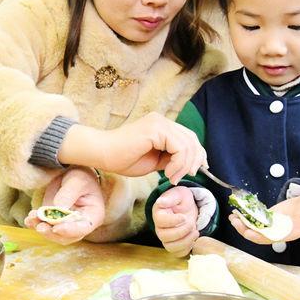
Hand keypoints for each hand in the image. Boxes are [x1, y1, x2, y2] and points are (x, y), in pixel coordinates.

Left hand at [24, 166, 104, 244]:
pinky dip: (35, 224)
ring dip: (41, 228)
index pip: (83, 228)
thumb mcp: (77, 179)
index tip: (57, 228)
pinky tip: (29, 220)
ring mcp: (66, 224)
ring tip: (31, 219)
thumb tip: (58, 207)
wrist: (70, 174)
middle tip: (40, 227)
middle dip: (52, 233)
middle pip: (67, 236)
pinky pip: (45, 226)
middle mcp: (80, 224)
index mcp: (93, 215)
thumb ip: (69, 192)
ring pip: (54, 234)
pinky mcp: (53, 220)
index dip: (70, 230)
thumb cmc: (80, 176)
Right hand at [61, 113, 205, 183]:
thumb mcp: (154, 161)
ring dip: (184, 166)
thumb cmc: (122, 159)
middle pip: (192, 139)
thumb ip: (171, 159)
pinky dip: (178, 164)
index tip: (196, 171)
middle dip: (194, 161)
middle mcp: (162, 121)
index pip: (189, 137)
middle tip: (183, 177)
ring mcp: (159, 123)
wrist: (102, 154)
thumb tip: (190, 165)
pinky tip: (167, 173)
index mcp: (162, 126)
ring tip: (172, 178)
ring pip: (188, 144)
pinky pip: (179, 148)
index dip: (197, 155)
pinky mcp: (156, 129)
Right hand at [152, 186, 199, 256]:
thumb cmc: (181, 200)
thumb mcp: (178, 194)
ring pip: (170, 247)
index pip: (160, 221)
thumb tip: (160, 202)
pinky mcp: (174, 245)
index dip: (172, 221)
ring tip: (195, 232)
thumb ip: (170, 198)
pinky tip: (194, 238)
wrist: (187, 207)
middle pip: (164, 236)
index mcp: (159, 214)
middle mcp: (160, 228)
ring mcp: (166, 238)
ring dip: (185, 241)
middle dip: (181, 232)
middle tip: (191, 224)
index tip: (184, 217)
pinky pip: (178, 253)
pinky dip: (187, 248)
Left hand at [229, 193, 299, 244]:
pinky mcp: (271, 218)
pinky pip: (256, 221)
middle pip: (259, 235)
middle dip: (245, 229)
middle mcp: (280, 231)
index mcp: (290, 232)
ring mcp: (274, 225)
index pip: (271, 238)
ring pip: (255, 229)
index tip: (248, 232)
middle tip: (235, 220)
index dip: (259, 236)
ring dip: (243, 224)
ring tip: (233, 216)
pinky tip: (238, 212)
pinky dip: (246, 218)